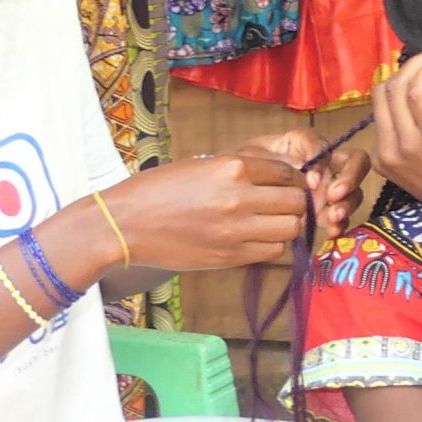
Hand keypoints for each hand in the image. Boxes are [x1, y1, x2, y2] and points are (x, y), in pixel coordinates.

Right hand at [96, 151, 309, 272]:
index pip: (287, 172)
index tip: (287, 185)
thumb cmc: (159, 190)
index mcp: (232, 167)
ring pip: (291, 228)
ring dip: (286, 225)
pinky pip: (272, 250)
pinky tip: (256, 238)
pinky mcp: (230, 256)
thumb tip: (276, 174)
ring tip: (271, 223)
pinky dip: (271, 245)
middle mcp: (239, 197)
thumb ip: (239, 170)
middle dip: (295, 202)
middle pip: (296, 201)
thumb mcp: (200, 166)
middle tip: (283, 205)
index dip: (293, 179)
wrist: (125, 224)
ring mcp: (236, 230)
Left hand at [235, 130, 371, 244]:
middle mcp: (321, 163)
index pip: (321, 144)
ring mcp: (328, 186)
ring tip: (333, 218)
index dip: (322, 161)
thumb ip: (275, 163)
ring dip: (348, 203)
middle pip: (353, 160)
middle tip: (334, 197)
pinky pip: (343, 214)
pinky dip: (341, 223)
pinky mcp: (327, 209)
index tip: (311, 181)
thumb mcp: (247, 161)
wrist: (224, 196)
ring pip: (353, 189)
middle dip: (349, 178)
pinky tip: (332, 232)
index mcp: (301, 145)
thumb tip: (306, 175)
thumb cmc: (234, 173)